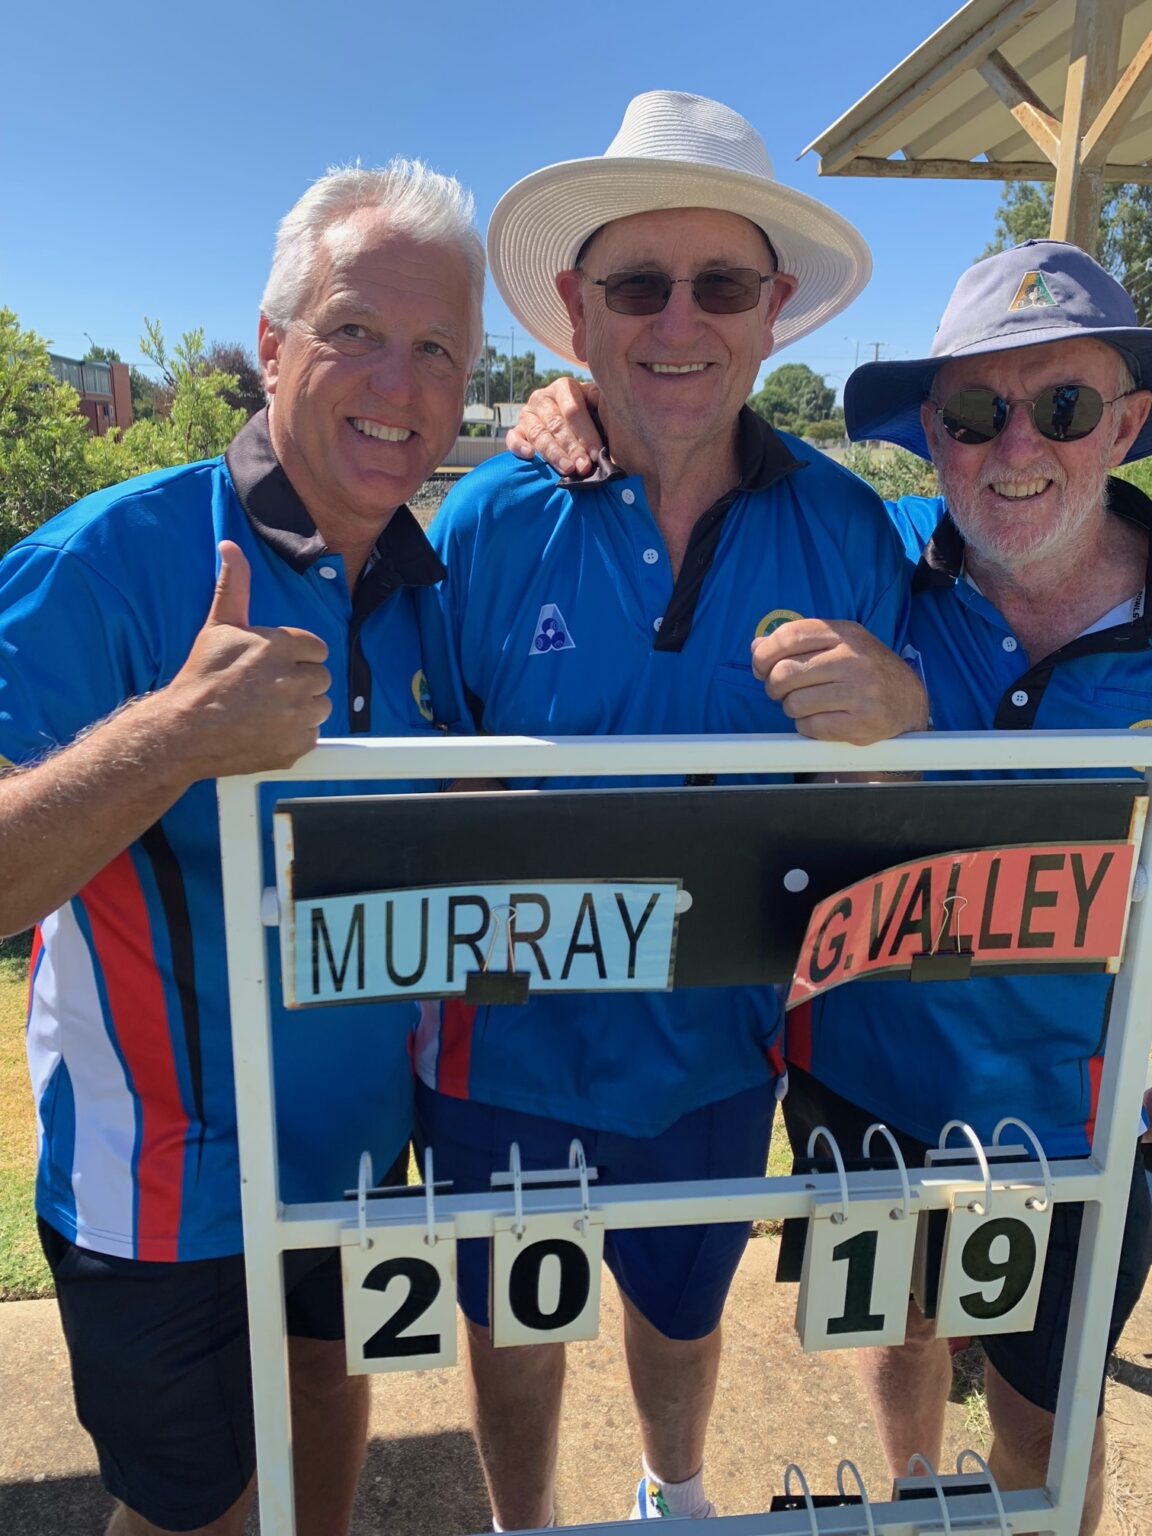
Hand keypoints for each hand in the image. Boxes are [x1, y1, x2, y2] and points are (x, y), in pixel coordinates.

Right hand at [166, 541, 332, 776]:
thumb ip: (234, 585)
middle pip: (321, 677)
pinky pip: (312, 735)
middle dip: (299, 682)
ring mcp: (296, 715)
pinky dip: (295, 735)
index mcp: (278, 646)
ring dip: (301, 708)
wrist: (183, 731)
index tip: (271, 667)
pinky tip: (268, 730)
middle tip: (267, 690)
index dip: (295, 657)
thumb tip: (230, 545)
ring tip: (268, 710)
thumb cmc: (201, 677)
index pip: (316, 649)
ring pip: (321, 706)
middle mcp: (292, 679)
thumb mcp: (218, 626)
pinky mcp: (296, 745)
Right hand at [506, 378, 602, 475]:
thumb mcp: (597, 404)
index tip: (596, 454)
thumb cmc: (590, 415)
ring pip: (538, 434)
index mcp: (563, 387)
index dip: (585, 434)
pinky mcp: (516, 431)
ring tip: (568, 469)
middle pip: (556, 424)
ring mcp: (527, 414)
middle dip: (572, 448)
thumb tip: (609, 404)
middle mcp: (542, 398)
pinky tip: (530, 455)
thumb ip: (601, 403)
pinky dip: (519, 446)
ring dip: (554, 454)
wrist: (570, 423)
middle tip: (583, 467)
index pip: (573, 411)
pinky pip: (513, 438)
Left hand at [751, 620, 928, 745]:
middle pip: (785, 673)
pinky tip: (820, 719)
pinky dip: (806, 726)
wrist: (906, 700)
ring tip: (806, 704)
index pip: (789, 636)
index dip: (765, 654)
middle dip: (774, 685)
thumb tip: (756, 647)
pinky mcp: (861, 723)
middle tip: (781, 691)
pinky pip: (810, 727)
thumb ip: (798, 642)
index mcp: (845, 634)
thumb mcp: (838, 643)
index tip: (760, 667)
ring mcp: (859, 692)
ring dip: (791, 708)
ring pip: (794, 703)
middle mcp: (853, 659)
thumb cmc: (863, 669)